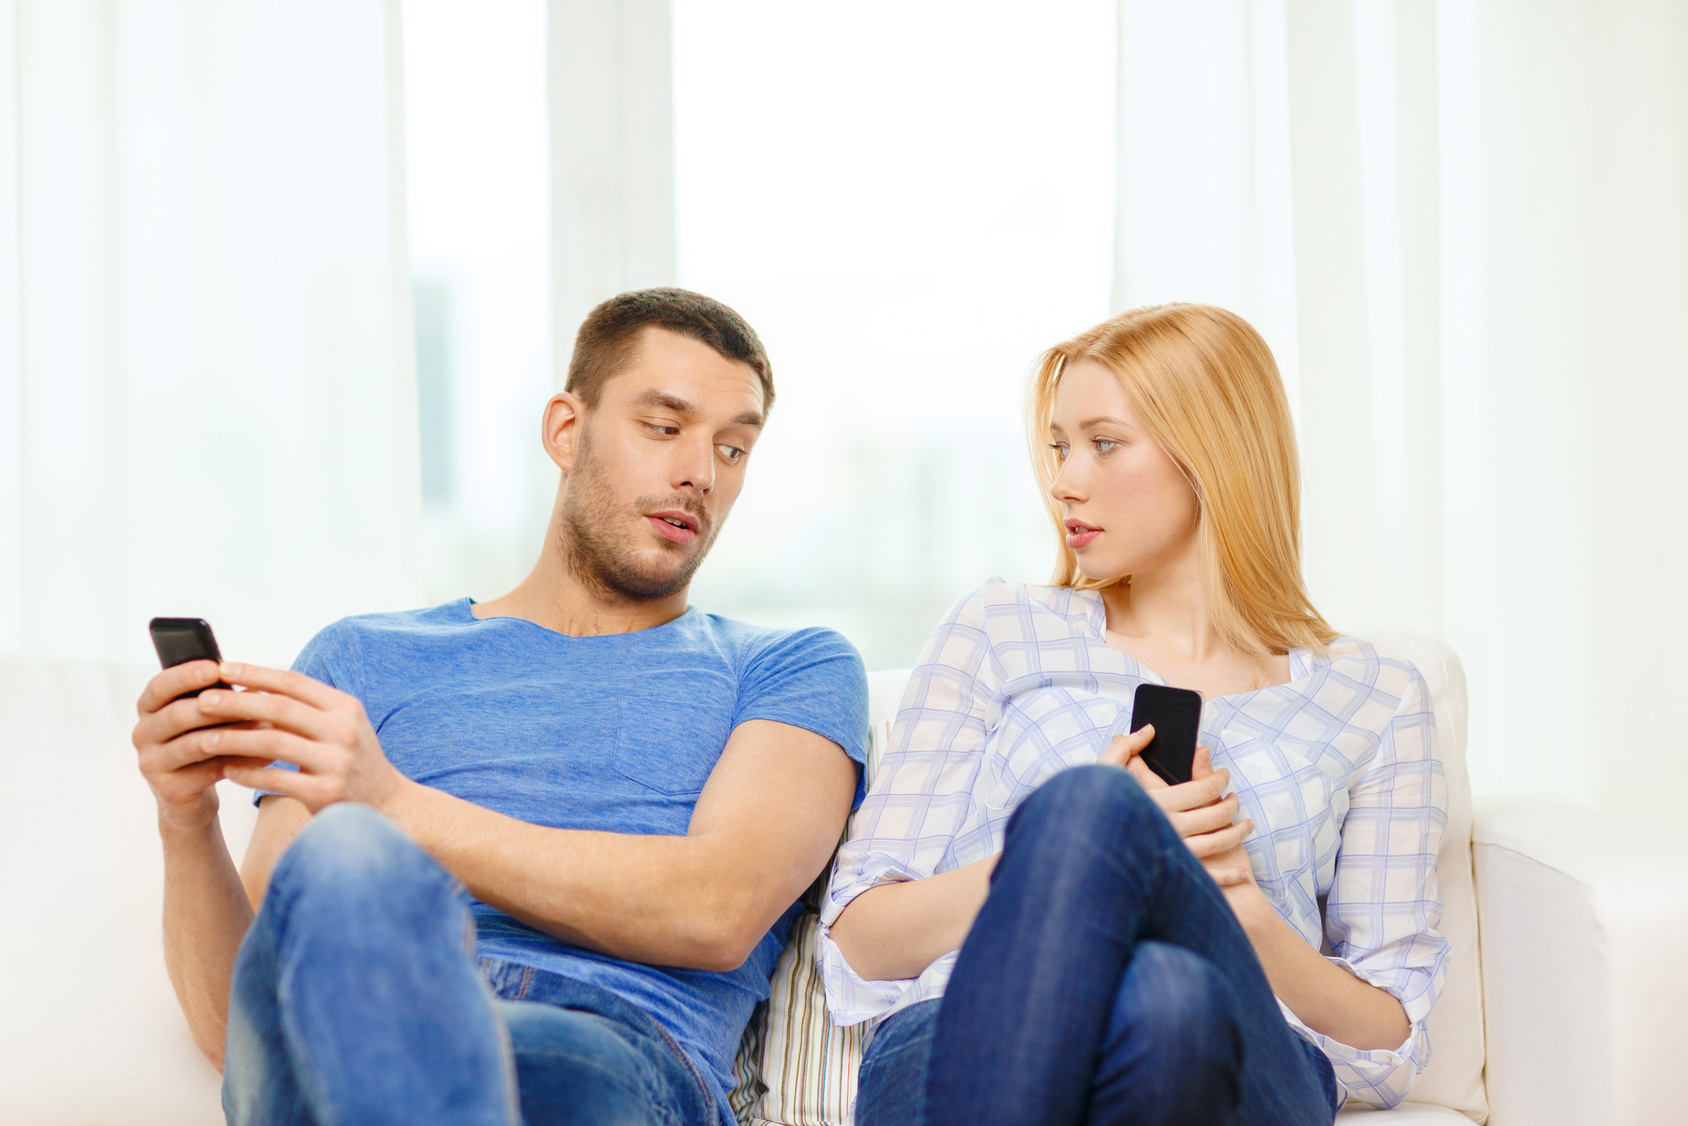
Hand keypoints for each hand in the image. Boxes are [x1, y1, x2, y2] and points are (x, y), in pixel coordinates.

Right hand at [134, 660, 272, 830]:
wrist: (190, 797)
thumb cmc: (201, 744)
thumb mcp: (204, 717)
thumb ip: (217, 699)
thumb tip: (255, 687)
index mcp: (149, 709)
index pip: (159, 686)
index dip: (185, 676)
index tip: (215, 668)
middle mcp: (143, 734)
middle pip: (177, 715)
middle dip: (217, 706)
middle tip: (252, 700)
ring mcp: (151, 763)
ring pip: (194, 744)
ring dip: (234, 734)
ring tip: (267, 727)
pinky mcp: (169, 789)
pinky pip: (209, 771)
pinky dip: (241, 762)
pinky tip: (266, 756)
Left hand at [185, 663, 409, 814]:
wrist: (389, 805)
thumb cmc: (355, 762)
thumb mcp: (342, 726)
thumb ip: (308, 708)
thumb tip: (254, 688)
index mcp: (345, 707)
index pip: (294, 682)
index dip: (256, 673)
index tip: (222, 668)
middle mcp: (344, 730)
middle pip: (280, 709)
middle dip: (236, 702)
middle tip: (201, 700)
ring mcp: (337, 762)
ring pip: (274, 743)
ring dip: (234, 739)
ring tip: (204, 739)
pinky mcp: (327, 792)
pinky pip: (276, 778)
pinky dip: (248, 773)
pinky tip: (227, 770)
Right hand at [1100, 730, 1254, 885]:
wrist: (1087, 859)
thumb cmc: (1092, 810)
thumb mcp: (1103, 772)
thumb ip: (1125, 747)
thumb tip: (1149, 730)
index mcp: (1158, 801)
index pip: (1203, 787)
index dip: (1219, 778)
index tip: (1224, 774)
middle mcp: (1170, 828)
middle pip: (1217, 814)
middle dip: (1232, 803)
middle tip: (1235, 797)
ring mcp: (1175, 856)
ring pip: (1219, 842)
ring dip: (1238, 833)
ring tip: (1246, 825)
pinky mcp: (1175, 880)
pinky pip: (1210, 879)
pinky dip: (1230, 877)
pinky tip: (1243, 873)